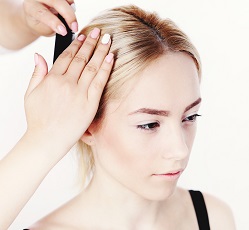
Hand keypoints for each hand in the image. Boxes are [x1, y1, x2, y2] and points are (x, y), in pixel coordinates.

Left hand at [23, 0, 77, 35]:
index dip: (55, 23)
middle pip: (56, 2)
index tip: (64, 32)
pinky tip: (69, 11)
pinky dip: (71, 5)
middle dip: (68, 15)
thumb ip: (52, 27)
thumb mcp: (43, 30)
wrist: (36, 15)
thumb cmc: (39, 24)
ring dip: (71, 10)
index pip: (43, 13)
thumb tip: (66, 25)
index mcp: (31, 7)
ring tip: (71, 20)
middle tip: (74, 28)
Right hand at [24, 28, 112, 148]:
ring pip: (92, 67)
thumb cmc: (39, 119)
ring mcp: (79, 93)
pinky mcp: (90, 104)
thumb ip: (36, 73)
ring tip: (107, 40)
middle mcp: (66, 83)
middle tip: (98, 32)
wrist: (47, 139)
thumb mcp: (30, 94)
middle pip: (81, 58)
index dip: (76, 45)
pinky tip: (110, 58)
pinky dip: (105, 69)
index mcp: (52, 79)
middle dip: (91, 43)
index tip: (83, 37)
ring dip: (100, 51)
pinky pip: (99, 82)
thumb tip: (38, 56)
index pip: (67, 57)